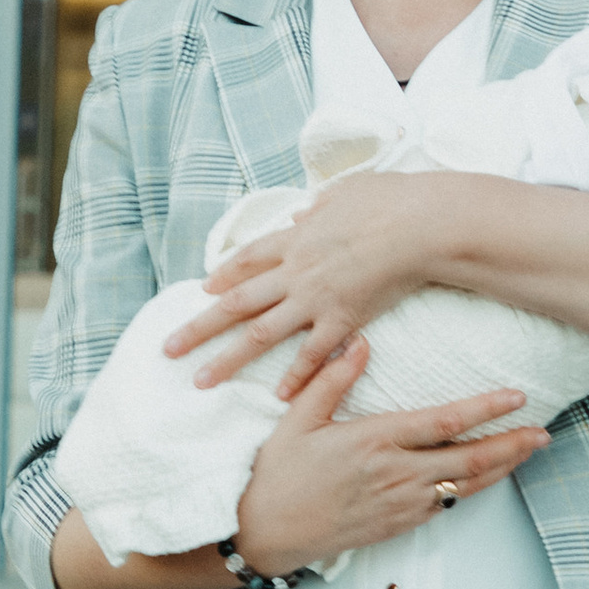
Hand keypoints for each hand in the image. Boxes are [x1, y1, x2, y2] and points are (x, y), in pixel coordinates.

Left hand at [166, 171, 459, 398]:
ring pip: (260, 334)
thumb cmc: (391, 200)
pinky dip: (294, 375)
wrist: (420, 225)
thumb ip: (321, 205)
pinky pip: (312, 353)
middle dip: (199, 326)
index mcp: (296, 237)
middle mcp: (295, 271)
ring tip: (200, 380)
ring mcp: (315, 297)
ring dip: (227, 359)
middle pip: (236, 301)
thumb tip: (303, 211)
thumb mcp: (347, 192)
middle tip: (168, 348)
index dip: (224, 275)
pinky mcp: (342, 318)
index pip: (249, 259)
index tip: (202, 289)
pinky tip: (276, 396)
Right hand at [233, 338, 548, 577]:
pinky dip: (472, 489)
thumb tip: (360, 342)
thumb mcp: (298, 419)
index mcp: (374, 441)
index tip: (515, 397)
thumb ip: (333, 380)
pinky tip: (486, 477)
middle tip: (543, 431)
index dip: (485, 409)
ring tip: (527, 451)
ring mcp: (400, 504)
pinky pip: (445, 505)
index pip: (444, 423)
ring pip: (464, 486)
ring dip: (501, 468)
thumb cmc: (276, 474)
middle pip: (470, 459)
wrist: (263, 533)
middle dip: (512, 444)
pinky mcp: (397, 525)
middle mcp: (395, 475)